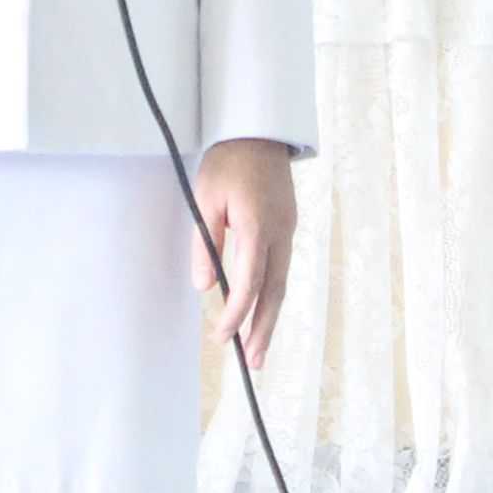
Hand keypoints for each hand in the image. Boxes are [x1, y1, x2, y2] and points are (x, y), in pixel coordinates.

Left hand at [191, 138, 296, 362]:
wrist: (258, 129)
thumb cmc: (227, 160)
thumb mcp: (205, 198)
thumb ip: (205, 243)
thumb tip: (204, 287)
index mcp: (257, 226)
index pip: (249, 283)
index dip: (236, 314)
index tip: (221, 335)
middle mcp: (280, 232)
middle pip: (275, 292)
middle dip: (263, 329)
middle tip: (253, 362)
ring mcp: (288, 228)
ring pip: (283, 282)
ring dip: (271, 317)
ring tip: (260, 349)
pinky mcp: (288, 224)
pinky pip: (283, 267)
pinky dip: (274, 293)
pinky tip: (265, 309)